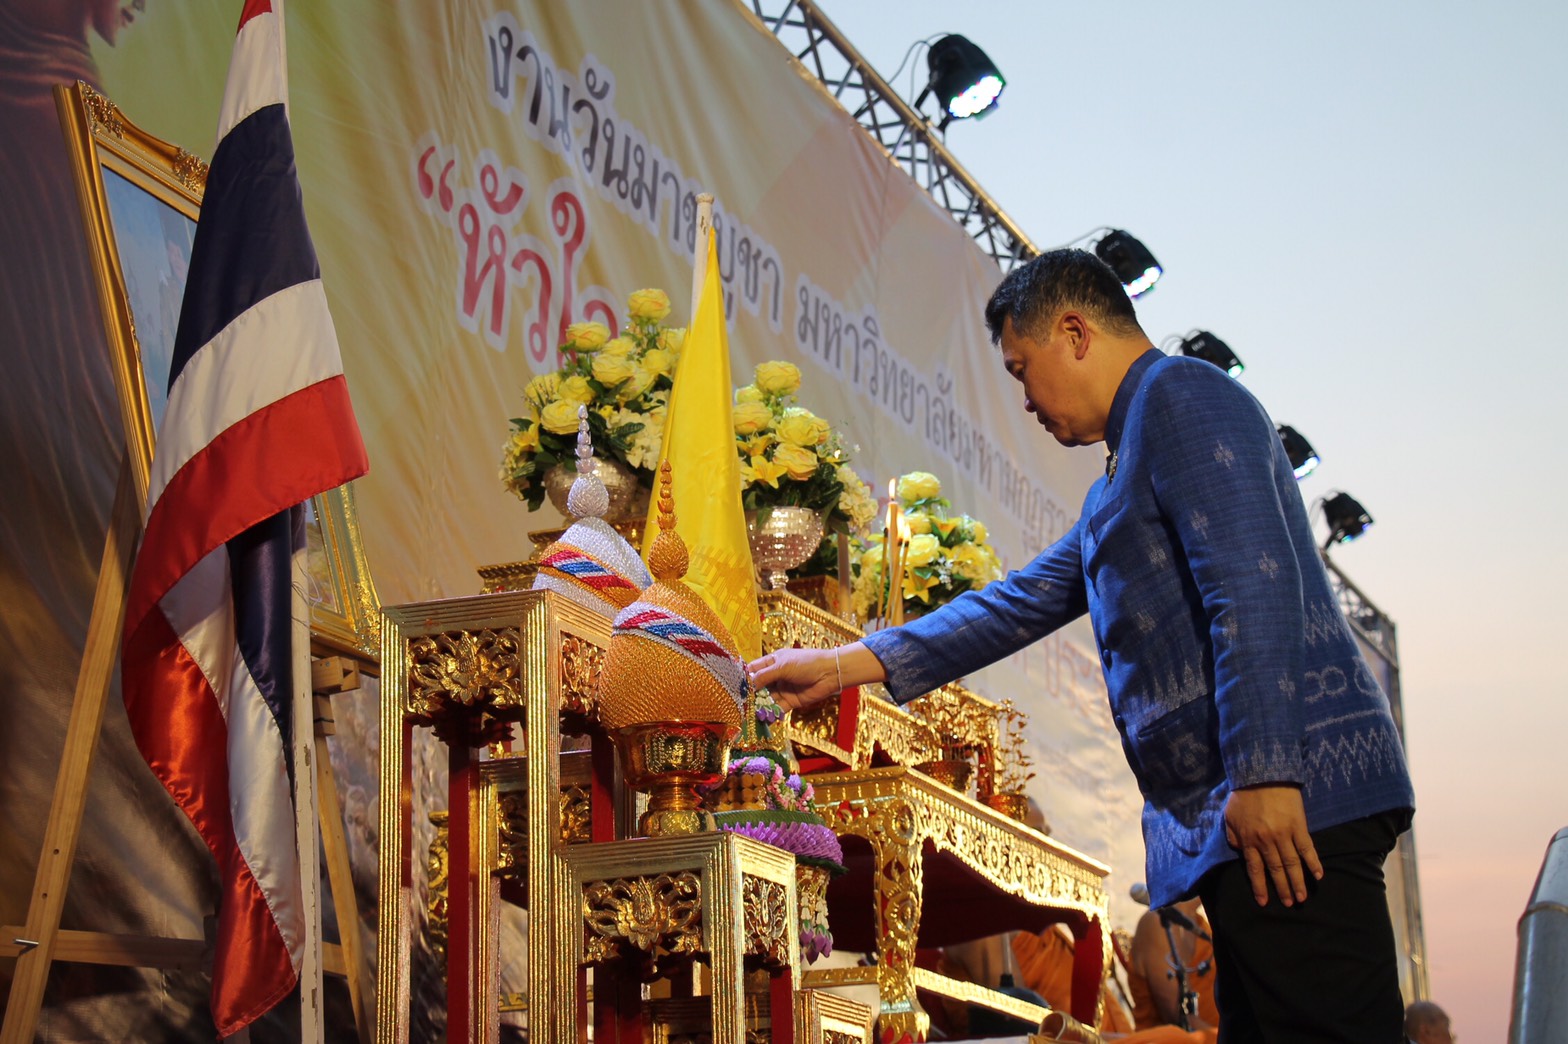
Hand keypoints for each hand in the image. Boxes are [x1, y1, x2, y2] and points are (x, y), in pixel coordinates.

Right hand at [746, 648, 840, 711]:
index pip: (753, 670)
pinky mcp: (790, 701)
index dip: (744, 677)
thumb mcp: (783, 667)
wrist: (830, 674)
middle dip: (750, 695)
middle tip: (739, 705)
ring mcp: (783, 689)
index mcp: (772, 662)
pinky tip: (764, 719)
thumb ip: (764, 676)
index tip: (734, 687)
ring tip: (749, 715)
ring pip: (766, 699)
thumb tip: (748, 684)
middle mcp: (776, 676)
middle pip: (758, 687)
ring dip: (759, 707)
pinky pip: (777, 709)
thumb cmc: (806, 663)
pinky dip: (771, 714)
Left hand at [1223, 784, 1322, 906]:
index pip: (1254, 869)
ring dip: (1298, 882)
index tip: (1264, 902)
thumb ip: (1232, 835)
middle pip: (1275, 870)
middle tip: (1290, 904)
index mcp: (1248, 840)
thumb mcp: (1230, 816)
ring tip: (1302, 897)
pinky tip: (1318, 875)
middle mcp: (1266, 841)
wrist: (1262, 775)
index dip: (1260, 886)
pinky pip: (1307, 848)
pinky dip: (1313, 862)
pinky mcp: (1299, 826)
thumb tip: (1237, 850)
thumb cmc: (1244, 795)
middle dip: (1282, 889)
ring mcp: (1284, 835)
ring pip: (1292, 864)